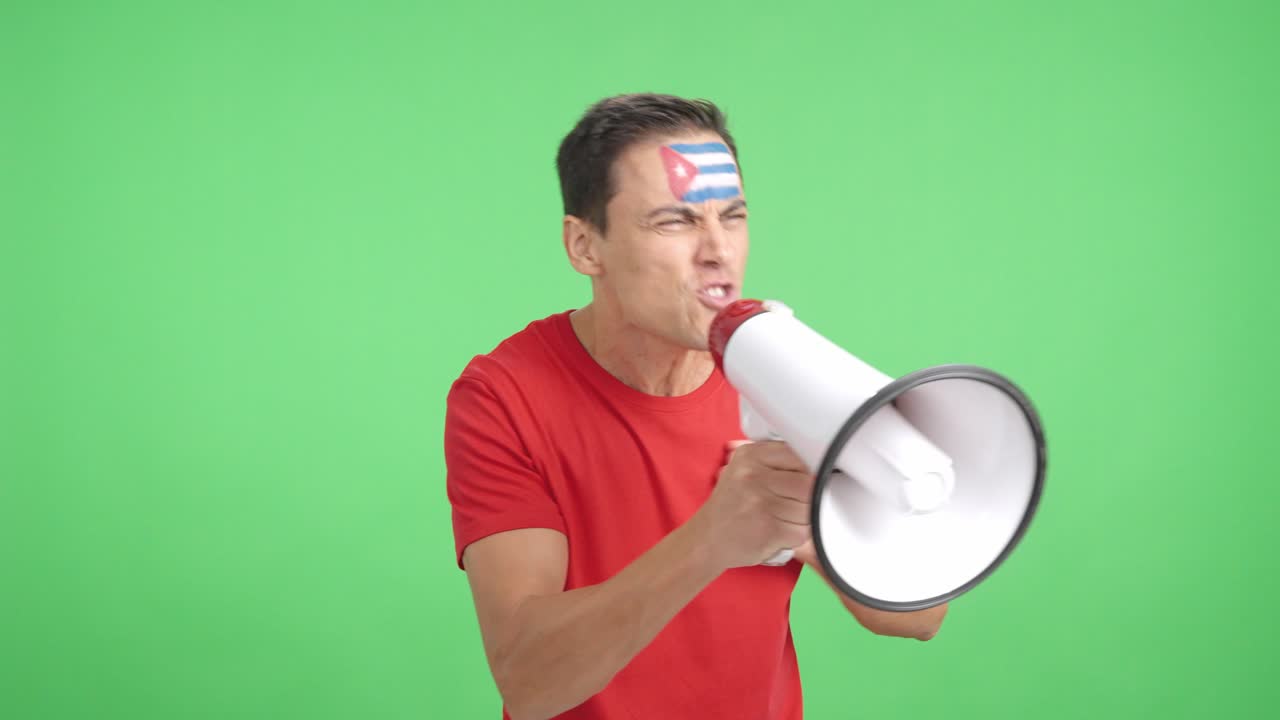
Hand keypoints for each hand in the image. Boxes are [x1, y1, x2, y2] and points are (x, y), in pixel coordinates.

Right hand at [692, 440, 815, 569]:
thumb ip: (773, 461)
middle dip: (806, 498)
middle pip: (808, 484)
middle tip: (791, 504)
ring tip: (782, 519)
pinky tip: (778, 533)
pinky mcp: (768, 529)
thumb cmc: (730, 506)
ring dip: (801, 519)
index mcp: (750, 455)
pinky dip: (794, 536)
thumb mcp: (743, 470)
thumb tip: (813, 462)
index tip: (802, 480)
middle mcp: (753, 475)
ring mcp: (761, 503)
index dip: (807, 472)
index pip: (799, 456)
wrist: (706, 539)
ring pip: (808, 510)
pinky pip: (801, 531)